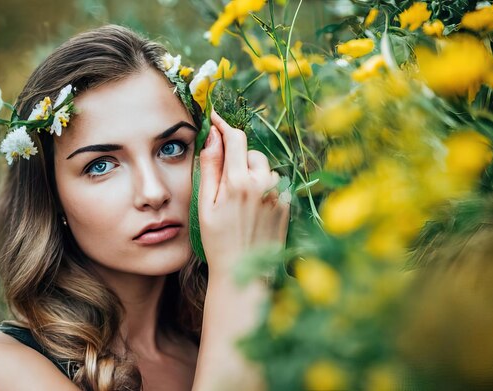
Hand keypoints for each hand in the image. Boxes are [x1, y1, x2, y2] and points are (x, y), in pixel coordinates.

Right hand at [198, 110, 289, 278]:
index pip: (235, 138)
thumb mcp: (205, 204)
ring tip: (240, 201)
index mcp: (238, 181)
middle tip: (226, 181)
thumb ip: (210, 167)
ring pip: (264, 168)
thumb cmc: (218, 240)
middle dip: (238, 158)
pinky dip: (263, 188)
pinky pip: (274, 184)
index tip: (215, 119)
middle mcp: (262, 183)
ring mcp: (278, 194)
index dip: (224, 126)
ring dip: (252, 174)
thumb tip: (211, 136)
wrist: (243, 272)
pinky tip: (253, 209)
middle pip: (250, 152)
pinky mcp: (287, 204)